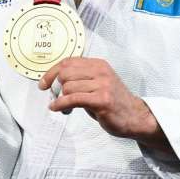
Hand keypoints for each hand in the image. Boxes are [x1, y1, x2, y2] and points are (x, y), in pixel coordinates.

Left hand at [41, 56, 166, 146]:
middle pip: (65, 73)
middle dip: (55, 86)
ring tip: (62, 106)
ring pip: (68, 86)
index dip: (51, 73)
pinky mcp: (102, 99)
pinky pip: (73, 99)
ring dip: (60, 98)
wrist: (135, 116)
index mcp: (98, 65)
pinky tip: (57, 108)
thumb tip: (54, 81)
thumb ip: (80, 78)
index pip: (67, 62)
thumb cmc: (113, 102)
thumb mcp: (97, 83)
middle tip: (55, 96)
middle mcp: (101, 72)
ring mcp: (103, 85)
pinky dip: (60, 104)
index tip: (43, 84)